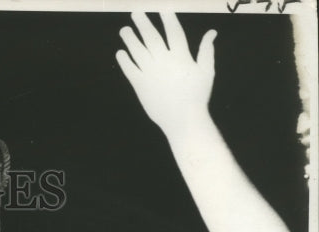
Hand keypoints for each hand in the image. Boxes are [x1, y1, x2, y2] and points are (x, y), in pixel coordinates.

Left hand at [117, 12, 215, 138]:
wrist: (182, 119)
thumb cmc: (197, 95)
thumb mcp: (206, 71)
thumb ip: (206, 50)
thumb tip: (212, 32)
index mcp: (181, 56)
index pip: (173, 31)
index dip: (167, 19)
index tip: (162, 9)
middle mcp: (163, 61)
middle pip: (151, 37)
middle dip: (143, 23)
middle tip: (135, 12)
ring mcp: (150, 73)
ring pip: (138, 51)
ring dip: (130, 39)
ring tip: (124, 30)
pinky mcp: (140, 85)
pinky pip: (130, 70)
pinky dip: (124, 60)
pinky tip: (120, 52)